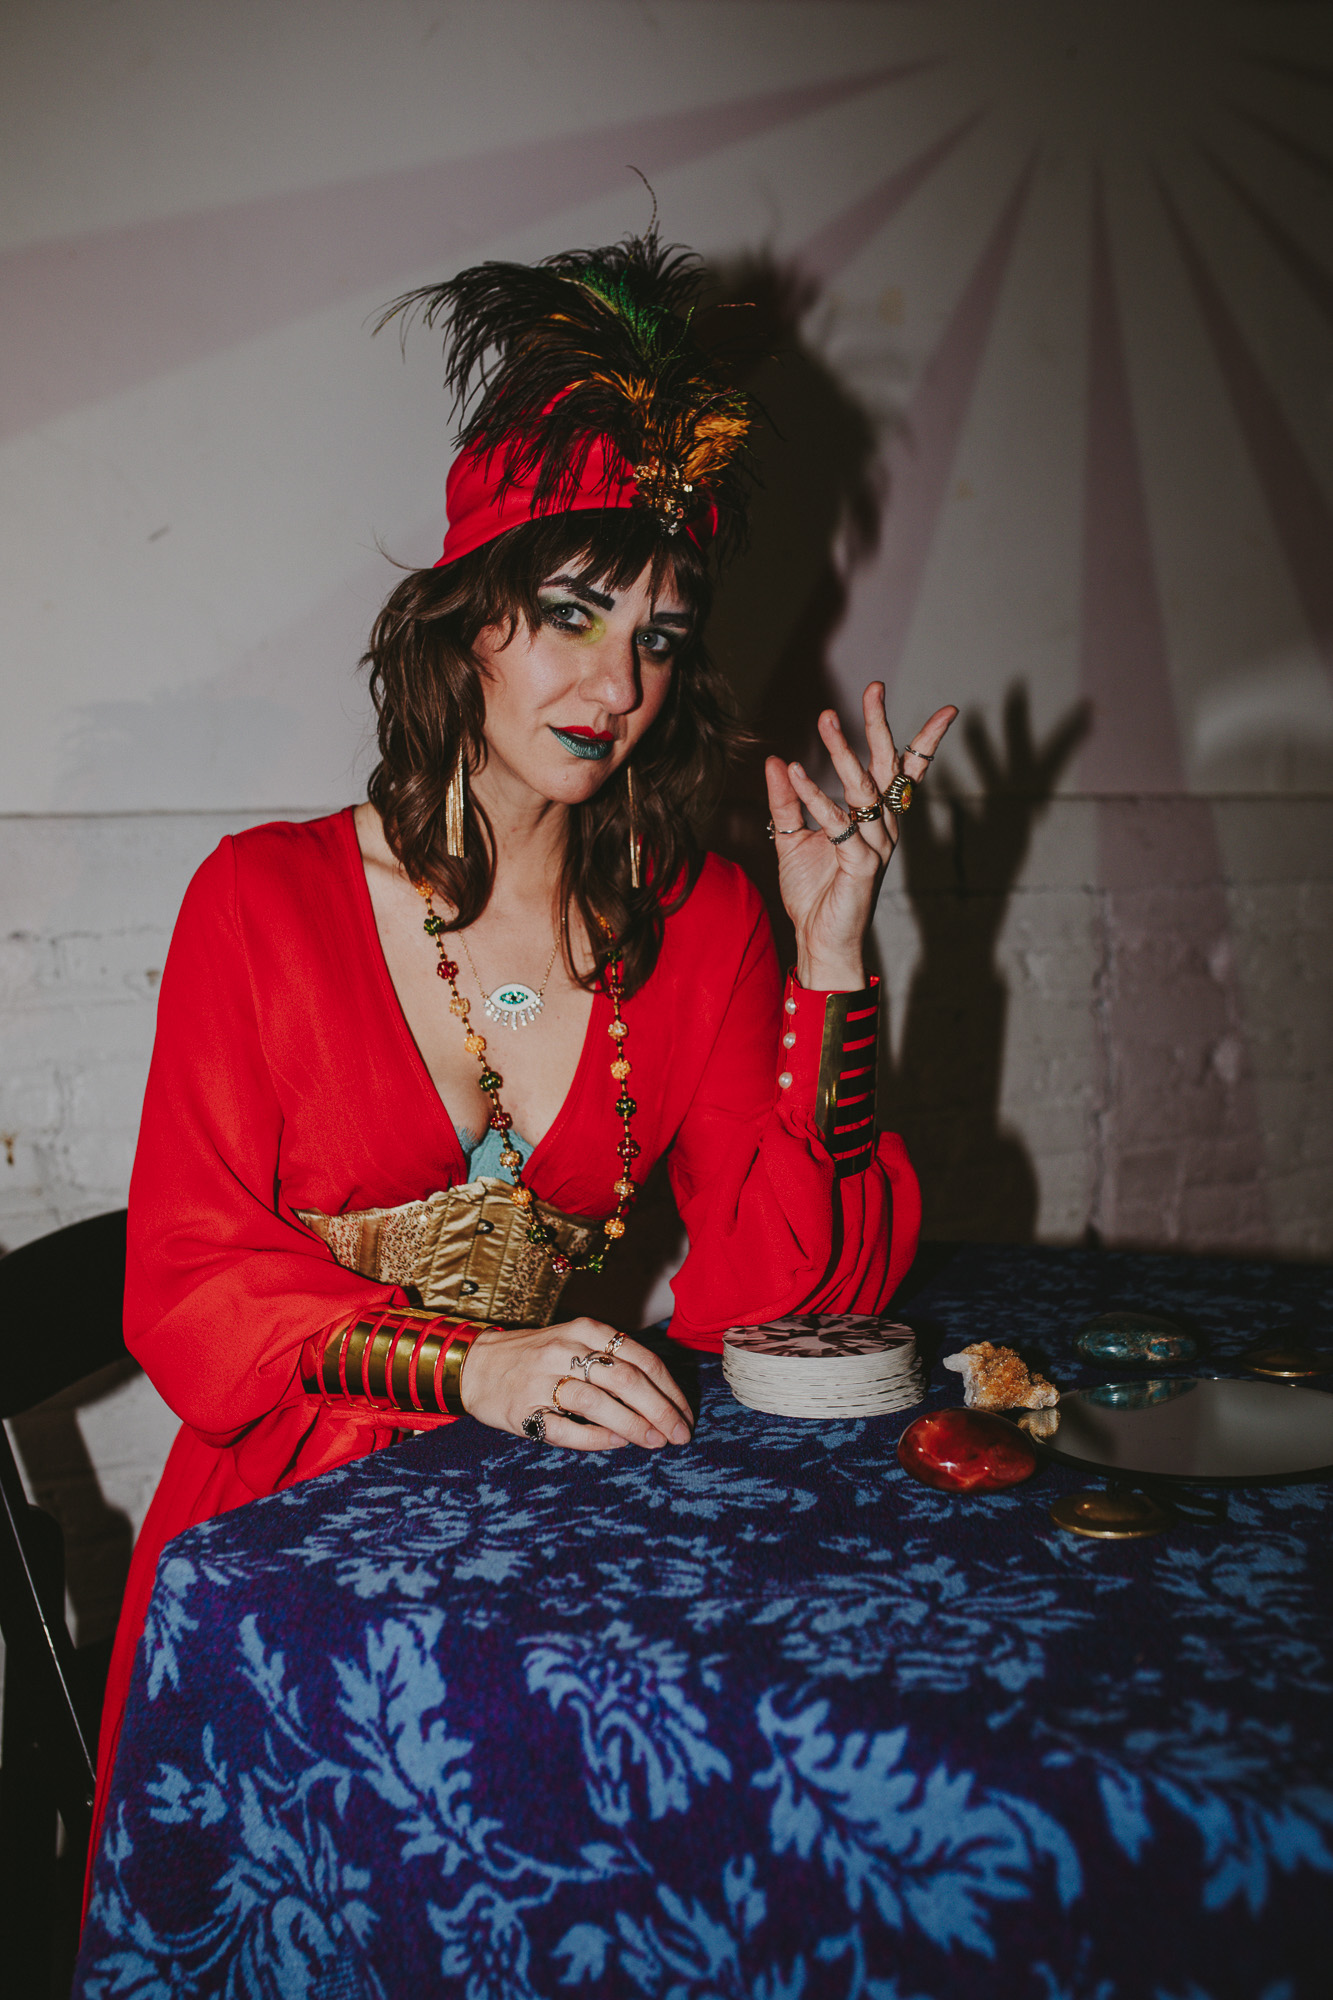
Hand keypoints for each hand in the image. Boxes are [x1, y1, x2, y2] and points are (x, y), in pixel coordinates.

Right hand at [460, 1317, 693, 1450]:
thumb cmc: (537, 1357)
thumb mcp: (575, 1341)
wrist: (476, 1366)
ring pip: (598, 1403)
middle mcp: (565, 1349)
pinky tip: (617, 1444)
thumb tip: (662, 1396)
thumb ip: (613, 1359)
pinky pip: (566, 1428)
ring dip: (634, 1425)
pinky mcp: (523, 1408)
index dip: (670, 1390)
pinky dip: (596, 1438)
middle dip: (660, 1410)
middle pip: (626, 1380)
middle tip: (680, 1435)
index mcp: (585, 1330)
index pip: (642, 1359)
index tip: (686, 1414)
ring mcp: (542, 1379)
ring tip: (655, 1442)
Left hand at [765, 686, 957, 988]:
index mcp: (874, 818)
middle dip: (881, 726)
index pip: (901, 770)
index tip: (916, 702)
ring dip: (844, 753)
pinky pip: (839, 824)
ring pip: (864, 791)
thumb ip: (787, 800)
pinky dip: (816, 797)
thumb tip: (777, 761)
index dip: (916, 736)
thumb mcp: (792, 837)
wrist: (819, 940)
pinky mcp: (861, 865)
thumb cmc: (814, 893)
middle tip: (874, 689)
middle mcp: (882, 827)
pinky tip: (796, 772)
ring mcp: (875, 846)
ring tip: (826, 720)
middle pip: (889, 768)